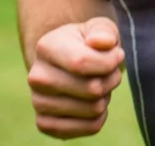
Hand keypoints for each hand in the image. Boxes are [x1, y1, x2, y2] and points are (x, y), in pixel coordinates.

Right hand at [27, 17, 124, 138]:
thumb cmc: (89, 42)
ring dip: (106, 96)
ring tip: (98, 83)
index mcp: (46, 47)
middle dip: (111, 79)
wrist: (69, 63)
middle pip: (92, 89)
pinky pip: (89, 127)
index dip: (110, 61)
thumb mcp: (99, 27)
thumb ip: (104, 31)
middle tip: (109, 71)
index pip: (83, 62)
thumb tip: (102, 42)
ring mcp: (38, 102)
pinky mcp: (45, 124)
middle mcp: (37, 77)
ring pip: (93, 109)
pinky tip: (93, 102)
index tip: (117, 54)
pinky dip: (100, 116)